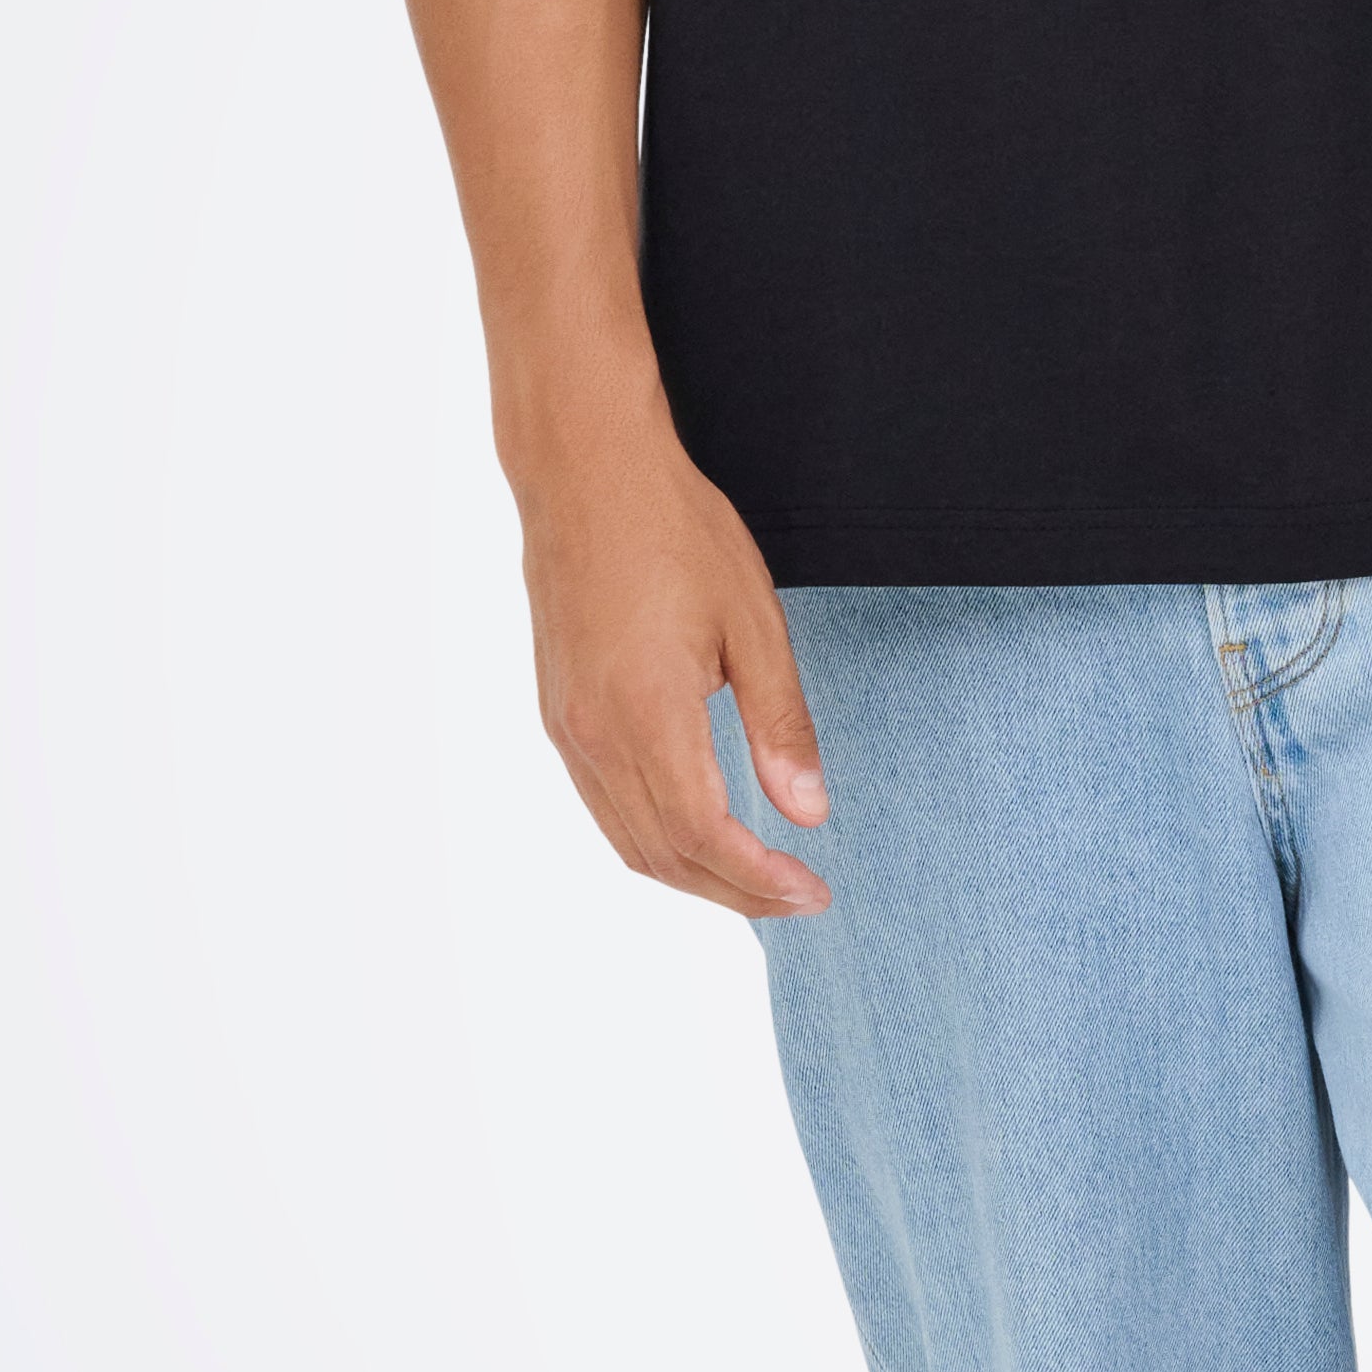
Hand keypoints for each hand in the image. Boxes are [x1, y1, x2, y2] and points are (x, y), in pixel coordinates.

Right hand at [513, 413, 829, 918]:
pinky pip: (603, 805)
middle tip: (798, 899)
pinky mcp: (558, 713)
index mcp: (646, 712)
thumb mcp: (753, 622)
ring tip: (756, 881)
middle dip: (735, 893)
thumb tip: (807, 812)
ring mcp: (567, 727)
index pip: (704, 835)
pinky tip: (697, 833)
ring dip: (693, 876)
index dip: (760, 880)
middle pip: (663, 855)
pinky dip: (653, 840)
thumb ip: (781, 725)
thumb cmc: (674, 530)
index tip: (813, 891)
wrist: (584, 471)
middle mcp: (594, 733)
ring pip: (627, 840)